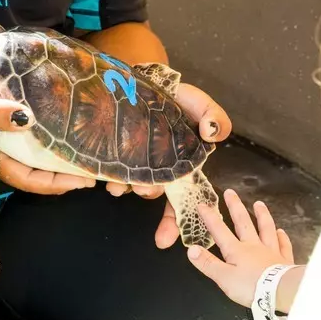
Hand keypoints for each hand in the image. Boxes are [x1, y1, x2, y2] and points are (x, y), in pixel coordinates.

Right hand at [0, 65, 94, 195]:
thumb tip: (25, 119)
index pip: (29, 179)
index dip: (57, 183)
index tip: (84, 179)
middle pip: (35, 172)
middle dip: (63, 173)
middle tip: (95, 166)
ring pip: (33, 158)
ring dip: (57, 158)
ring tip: (84, 151)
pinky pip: (26, 141)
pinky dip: (45, 140)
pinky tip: (60, 130)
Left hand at [107, 82, 232, 246]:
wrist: (145, 77)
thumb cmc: (178, 96)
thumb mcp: (202, 104)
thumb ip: (216, 118)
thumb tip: (212, 133)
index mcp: (183, 164)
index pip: (184, 199)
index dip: (178, 223)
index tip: (165, 241)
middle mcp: (160, 166)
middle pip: (155, 192)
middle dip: (146, 194)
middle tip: (139, 190)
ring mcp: (137, 159)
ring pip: (131, 183)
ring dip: (124, 187)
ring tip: (115, 184)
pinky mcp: (117, 149)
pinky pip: (112, 170)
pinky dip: (109, 175)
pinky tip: (105, 173)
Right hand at [186, 189, 295, 306]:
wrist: (280, 291)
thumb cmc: (250, 287)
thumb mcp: (223, 278)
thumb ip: (207, 263)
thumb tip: (191, 249)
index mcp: (236, 250)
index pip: (219, 230)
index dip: (209, 217)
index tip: (202, 204)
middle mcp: (253, 246)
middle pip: (243, 222)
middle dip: (235, 207)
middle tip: (230, 192)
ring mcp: (270, 251)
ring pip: (266, 228)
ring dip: (262, 215)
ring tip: (259, 204)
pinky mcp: (284, 260)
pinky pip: (283, 245)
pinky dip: (282, 237)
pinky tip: (281, 231)